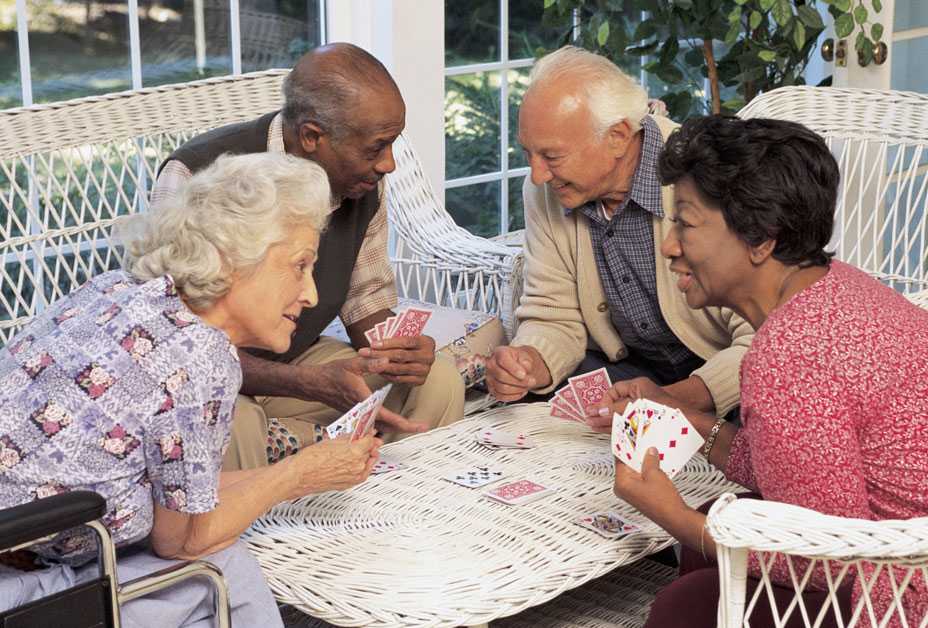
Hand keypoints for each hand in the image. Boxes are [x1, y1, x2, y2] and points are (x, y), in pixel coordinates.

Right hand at [284, 433, 381, 497]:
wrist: (299, 476)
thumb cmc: (309, 460)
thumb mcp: (330, 441)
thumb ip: (348, 437)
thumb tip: (356, 434)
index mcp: (355, 452)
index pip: (370, 440)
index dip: (369, 434)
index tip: (367, 432)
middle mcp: (358, 466)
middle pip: (371, 451)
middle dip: (368, 445)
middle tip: (363, 439)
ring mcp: (354, 477)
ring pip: (368, 463)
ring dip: (366, 456)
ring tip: (358, 450)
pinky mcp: (350, 484)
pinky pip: (362, 474)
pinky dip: (361, 467)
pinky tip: (354, 462)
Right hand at [302, 357, 426, 435]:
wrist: (314, 384)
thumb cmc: (332, 373)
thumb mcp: (352, 363)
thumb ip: (371, 363)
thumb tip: (388, 360)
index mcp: (364, 401)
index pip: (389, 417)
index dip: (406, 423)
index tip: (421, 426)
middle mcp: (362, 412)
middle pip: (387, 426)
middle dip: (406, 428)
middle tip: (422, 427)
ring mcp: (358, 415)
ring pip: (380, 427)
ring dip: (396, 427)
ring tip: (412, 425)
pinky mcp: (356, 414)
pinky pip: (373, 424)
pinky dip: (385, 424)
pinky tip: (393, 422)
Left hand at [357, 335, 435, 385]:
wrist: (419, 357)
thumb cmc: (409, 345)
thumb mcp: (406, 337)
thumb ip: (394, 338)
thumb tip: (373, 344)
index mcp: (427, 342)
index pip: (406, 341)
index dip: (388, 343)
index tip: (373, 344)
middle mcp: (429, 356)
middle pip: (401, 355)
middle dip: (380, 354)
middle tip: (365, 353)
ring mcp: (425, 370)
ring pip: (399, 368)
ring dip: (381, 365)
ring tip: (368, 362)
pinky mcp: (420, 381)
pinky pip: (400, 378)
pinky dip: (387, 375)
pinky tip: (377, 370)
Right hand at [485, 346, 548, 401]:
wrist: (518, 365)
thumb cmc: (519, 360)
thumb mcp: (525, 356)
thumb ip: (526, 360)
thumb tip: (525, 365)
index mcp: (499, 353)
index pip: (503, 360)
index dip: (514, 369)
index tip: (524, 374)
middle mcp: (491, 364)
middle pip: (502, 376)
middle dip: (519, 381)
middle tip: (532, 381)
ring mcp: (490, 378)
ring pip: (502, 388)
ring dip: (518, 389)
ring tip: (526, 386)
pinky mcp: (492, 389)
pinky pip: (501, 396)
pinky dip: (513, 396)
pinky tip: (520, 391)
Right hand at [585, 376, 671, 433]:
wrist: (690, 427)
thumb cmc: (670, 411)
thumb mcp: (638, 406)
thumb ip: (618, 408)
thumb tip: (601, 411)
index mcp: (639, 386)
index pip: (615, 390)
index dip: (605, 400)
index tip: (599, 410)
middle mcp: (640, 398)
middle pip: (615, 403)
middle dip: (602, 411)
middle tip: (589, 417)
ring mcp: (643, 412)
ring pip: (620, 415)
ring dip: (607, 421)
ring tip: (593, 425)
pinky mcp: (646, 424)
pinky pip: (628, 425)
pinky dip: (617, 428)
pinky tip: (607, 431)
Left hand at [613, 447, 687, 523]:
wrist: (675, 518)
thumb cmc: (663, 502)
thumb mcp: (655, 474)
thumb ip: (650, 460)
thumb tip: (649, 451)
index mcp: (621, 483)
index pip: (619, 459)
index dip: (626, 447)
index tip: (630, 437)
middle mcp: (623, 489)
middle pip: (627, 465)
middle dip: (636, 454)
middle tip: (643, 442)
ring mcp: (631, 493)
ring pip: (635, 471)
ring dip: (644, 462)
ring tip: (651, 450)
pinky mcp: (640, 495)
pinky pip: (641, 478)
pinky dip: (647, 470)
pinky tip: (656, 462)